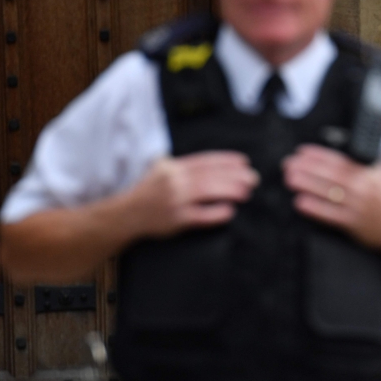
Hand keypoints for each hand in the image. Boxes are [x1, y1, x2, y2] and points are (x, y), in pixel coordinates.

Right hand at [127, 151, 259, 236]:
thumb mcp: (162, 170)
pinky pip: (201, 215)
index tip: (244, 161)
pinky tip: (230, 211)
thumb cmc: (149, 192)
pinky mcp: (176, 219)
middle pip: (211, 175)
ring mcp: (175, 200)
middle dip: (235, 176)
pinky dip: (216, 213)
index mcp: (173, 167)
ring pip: (208, 192)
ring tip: (247, 192)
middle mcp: (174, 181)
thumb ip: (184, 165)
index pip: (205, 161)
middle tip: (253, 178)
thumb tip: (216, 164)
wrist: (126, 215)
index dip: (227, 160)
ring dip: (230, 191)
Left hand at [282, 144, 380, 256]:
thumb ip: (359, 161)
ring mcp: (357, 206)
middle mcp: (362, 188)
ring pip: (328, 192)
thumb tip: (336, 143)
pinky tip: (300, 203)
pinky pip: (330, 214)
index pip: (338, 160)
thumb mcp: (377, 174)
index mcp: (366, 173)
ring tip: (289, 178)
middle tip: (288, 164)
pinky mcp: (353, 223)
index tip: (301, 152)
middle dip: (307, 168)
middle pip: (330, 175)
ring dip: (307, 184)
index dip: (318, 155)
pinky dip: (314, 208)